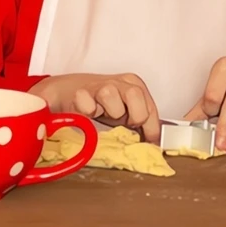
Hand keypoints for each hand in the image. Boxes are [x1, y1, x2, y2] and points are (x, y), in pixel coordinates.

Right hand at [29, 73, 160, 142]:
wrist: (72, 93)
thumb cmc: (102, 105)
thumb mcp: (125, 113)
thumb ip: (140, 124)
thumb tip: (153, 143)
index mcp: (135, 85)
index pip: (150, 107)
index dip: (152, 128)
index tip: (152, 143)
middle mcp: (120, 82)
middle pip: (135, 93)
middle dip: (134, 115)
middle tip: (126, 124)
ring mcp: (100, 85)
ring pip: (110, 94)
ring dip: (109, 112)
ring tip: (105, 115)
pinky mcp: (81, 92)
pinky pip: (87, 104)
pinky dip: (88, 112)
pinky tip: (89, 113)